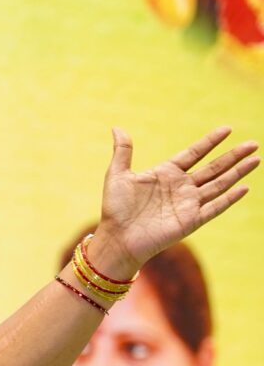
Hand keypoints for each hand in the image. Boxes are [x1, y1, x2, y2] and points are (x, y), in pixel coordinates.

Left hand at [92, 127, 258, 276]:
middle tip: (253, 143)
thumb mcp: (117, 175)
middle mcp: (181, 187)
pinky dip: (229, 198)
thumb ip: (123, 151)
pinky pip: (214, 208)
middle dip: (233, 156)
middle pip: (213, 168)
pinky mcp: (191, 221)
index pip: (194, 153)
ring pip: (219, 184)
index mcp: (166, 174)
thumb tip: (117, 127)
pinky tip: (244, 187)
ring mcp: (188, 204)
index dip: (210, 142)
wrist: (117, 238)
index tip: (227, 129)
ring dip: (238, 172)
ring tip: (256, 159)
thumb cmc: (115, 209)